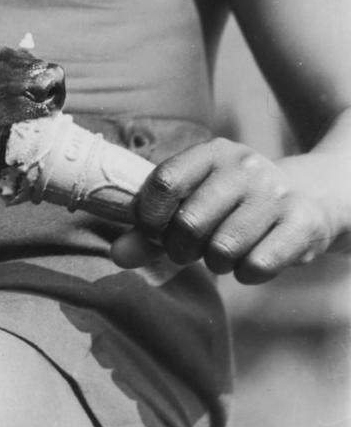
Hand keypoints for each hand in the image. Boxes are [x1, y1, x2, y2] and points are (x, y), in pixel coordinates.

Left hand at [110, 138, 335, 283]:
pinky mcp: (302, 223)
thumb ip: (151, 230)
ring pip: (223, 249)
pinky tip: (251, 261)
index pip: (164, 182)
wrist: (310, 198)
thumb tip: (116, 255)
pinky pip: (257, 265)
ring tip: (224, 253)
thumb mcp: (194, 203)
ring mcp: (276, 193)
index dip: (149, 217)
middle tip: (190, 251)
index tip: (153, 232)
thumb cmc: (233, 206)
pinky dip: (245, 274)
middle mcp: (245, 166)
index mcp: (212, 152)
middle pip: (189, 222)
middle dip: (181, 249)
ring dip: (216, 263)